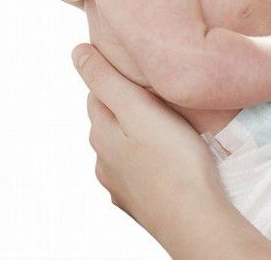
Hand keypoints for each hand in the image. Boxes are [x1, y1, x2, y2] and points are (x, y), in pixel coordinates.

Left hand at [71, 43, 231, 249]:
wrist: (194, 219)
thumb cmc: (173, 160)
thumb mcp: (139, 109)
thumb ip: (107, 80)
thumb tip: (76, 52)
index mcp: (100, 132)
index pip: (98, 91)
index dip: (118, 76)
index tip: (143, 69)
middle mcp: (102, 160)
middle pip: (111, 120)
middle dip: (129, 105)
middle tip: (161, 94)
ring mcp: (120, 185)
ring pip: (125, 147)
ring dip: (139, 135)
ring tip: (169, 126)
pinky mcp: (139, 202)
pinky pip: (140, 172)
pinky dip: (150, 161)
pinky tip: (168, 160)